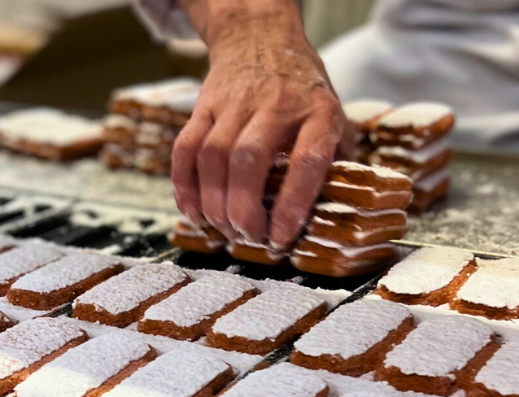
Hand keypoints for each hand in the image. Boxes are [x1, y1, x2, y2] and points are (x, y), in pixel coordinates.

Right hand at [172, 1, 352, 249]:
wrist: (260, 38)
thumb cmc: (302, 92)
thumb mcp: (331, 117)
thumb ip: (334, 162)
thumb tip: (331, 218)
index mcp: (317, 112)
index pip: (307, 160)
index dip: (293, 204)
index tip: (281, 236)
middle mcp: (276, 104)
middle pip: (249, 160)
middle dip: (243, 209)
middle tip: (249, 237)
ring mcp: (234, 103)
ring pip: (213, 157)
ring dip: (214, 203)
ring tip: (224, 228)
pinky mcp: (203, 106)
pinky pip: (185, 149)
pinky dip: (184, 186)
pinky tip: (193, 212)